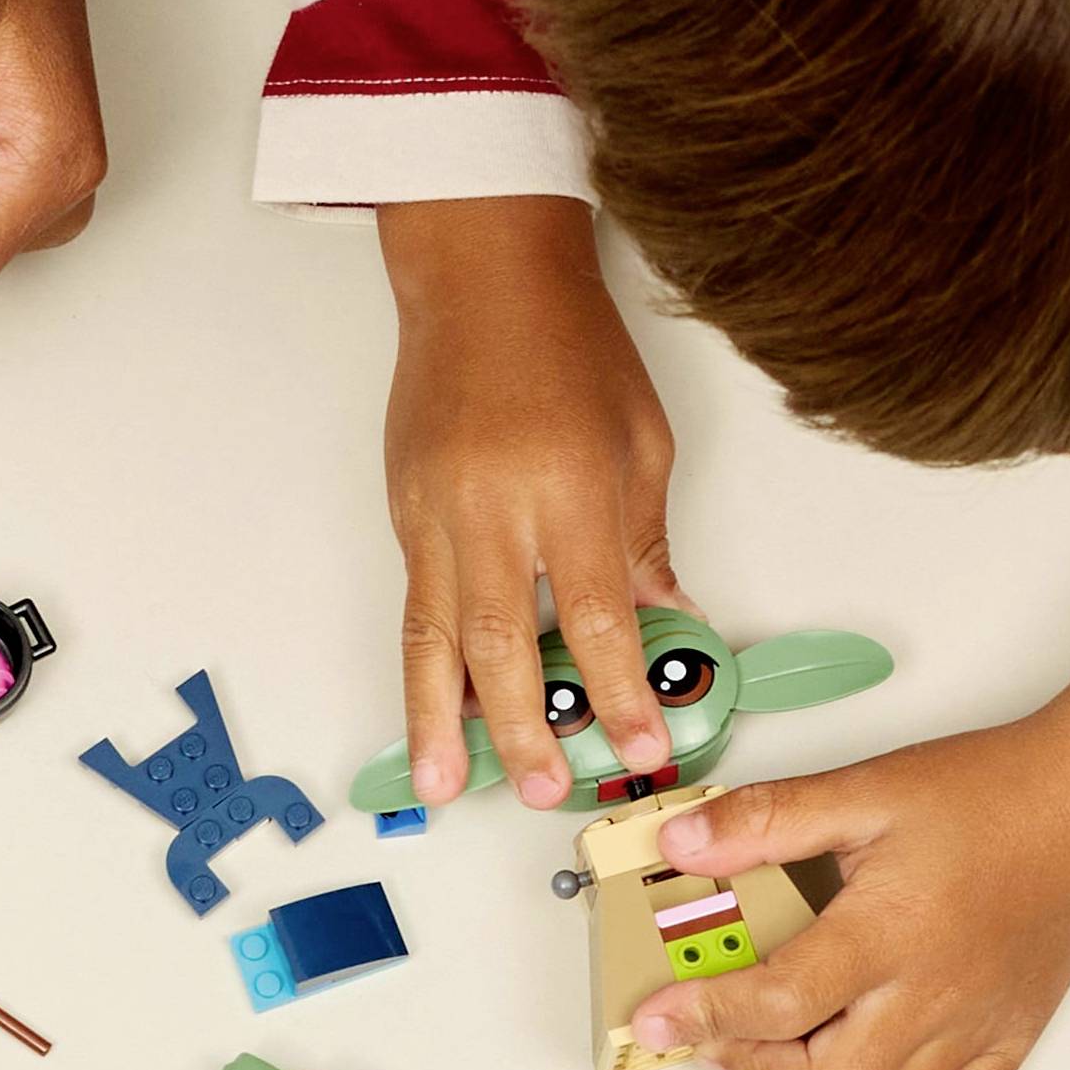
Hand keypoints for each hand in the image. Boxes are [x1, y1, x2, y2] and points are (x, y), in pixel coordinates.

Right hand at [379, 199, 682, 809]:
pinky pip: (414, 601)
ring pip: (432, 635)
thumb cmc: (568, 343)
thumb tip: (666, 619)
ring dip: (439, 718)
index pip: (599, 614)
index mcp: (567, 486)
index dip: (619, 691)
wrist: (480, 278)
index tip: (639, 747)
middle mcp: (492, 505)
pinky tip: (430, 708)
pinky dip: (421, 663)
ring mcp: (435, 509)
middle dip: (522, 729)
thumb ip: (645, 539)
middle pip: (503, 642)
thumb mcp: (640, 440)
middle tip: (543, 790)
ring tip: (440, 784)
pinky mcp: (403, 507)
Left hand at [623, 635, 1069, 1069]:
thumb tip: (683, 841)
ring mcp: (975, 1031)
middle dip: (750, 1066)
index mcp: (888, 933)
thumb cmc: (985, 795)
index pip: (778, 1001)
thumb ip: (766, 820)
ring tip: (766, 1068)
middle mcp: (932, 997)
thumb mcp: (862, 789)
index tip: (655, 1018)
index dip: (705, 1015)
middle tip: (710, 1031)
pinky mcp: (1008, 1045)